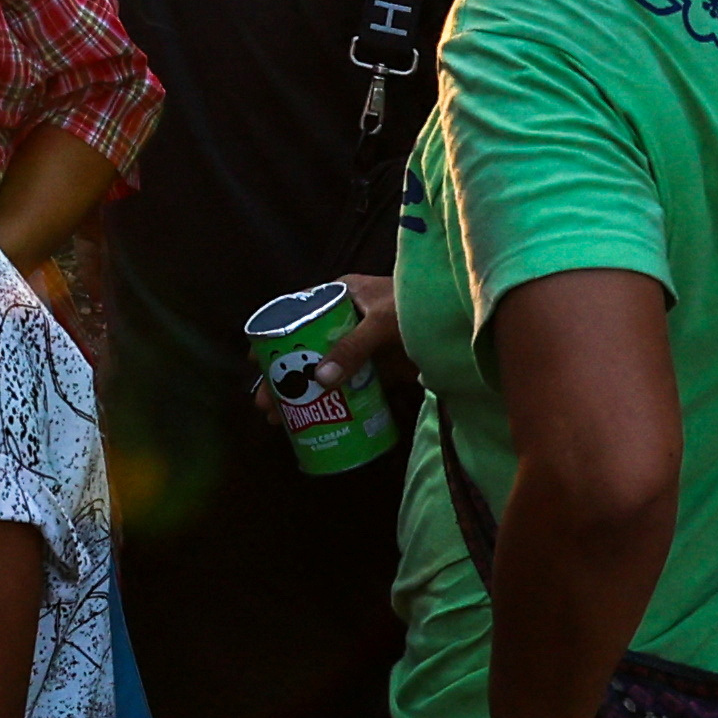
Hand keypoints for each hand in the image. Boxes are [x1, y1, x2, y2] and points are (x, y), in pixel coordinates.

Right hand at [241, 271, 403, 418]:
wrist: (462, 322)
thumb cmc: (418, 306)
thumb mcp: (381, 323)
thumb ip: (352, 349)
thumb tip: (320, 381)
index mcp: (340, 295)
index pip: (297, 314)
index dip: (275, 337)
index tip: (256, 361)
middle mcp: (346, 319)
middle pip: (305, 350)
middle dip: (284, 378)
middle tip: (266, 405)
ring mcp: (362, 346)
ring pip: (325, 371)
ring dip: (305, 395)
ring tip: (283, 422)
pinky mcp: (379, 368)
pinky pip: (350, 387)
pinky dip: (335, 403)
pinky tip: (320, 422)